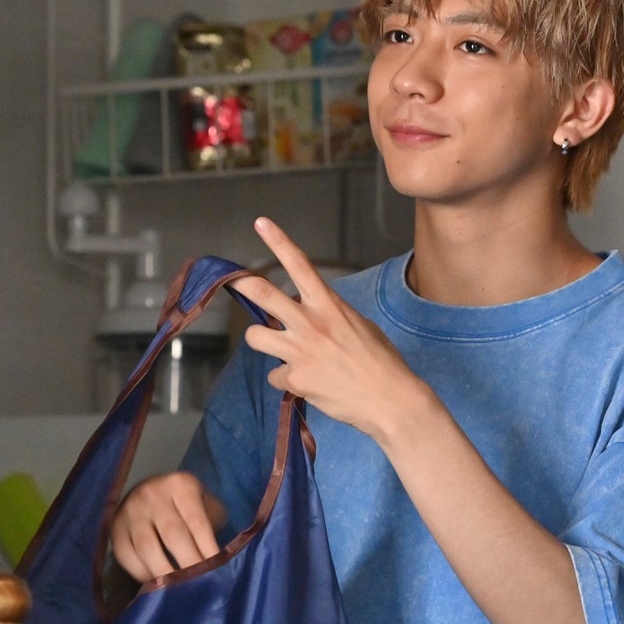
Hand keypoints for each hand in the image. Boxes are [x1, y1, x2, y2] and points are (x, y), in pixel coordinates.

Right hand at [110, 472, 227, 581]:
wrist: (151, 493)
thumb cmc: (186, 506)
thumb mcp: (205, 505)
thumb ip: (213, 526)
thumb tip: (217, 562)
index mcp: (181, 485)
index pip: (197, 522)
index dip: (207, 549)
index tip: (216, 572)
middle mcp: (153, 494)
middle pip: (172, 535)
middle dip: (188, 565)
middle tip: (200, 586)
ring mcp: (131, 510)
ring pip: (147, 547)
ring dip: (164, 573)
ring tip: (178, 590)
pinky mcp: (115, 527)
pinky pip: (126, 554)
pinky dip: (141, 572)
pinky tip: (155, 583)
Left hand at [231, 216, 424, 442]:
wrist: (390, 400)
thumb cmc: (380, 362)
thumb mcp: (359, 325)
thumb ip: (330, 314)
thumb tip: (311, 313)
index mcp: (329, 306)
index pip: (300, 265)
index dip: (278, 241)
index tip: (261, 223)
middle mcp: (311, 324)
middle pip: (263, 295)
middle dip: (243, 284)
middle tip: (233, 280)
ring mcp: (300, 352)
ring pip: (255, 337)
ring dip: (262, 341)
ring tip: (279, 348)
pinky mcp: (296, 379)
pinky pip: (276, 376)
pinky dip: (288, 381)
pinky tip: (307, 384)